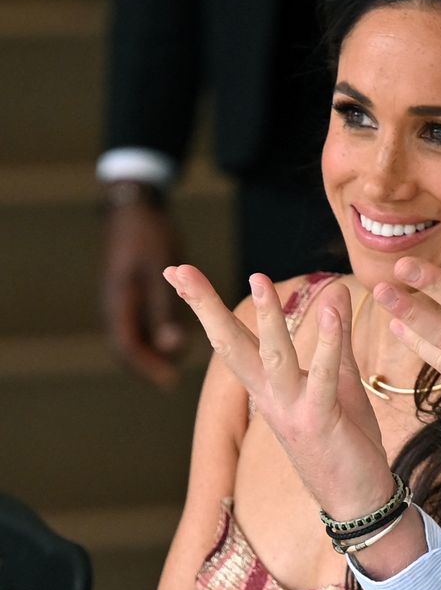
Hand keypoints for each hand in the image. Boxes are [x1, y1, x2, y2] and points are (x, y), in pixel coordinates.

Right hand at [102, 198, 187, 387]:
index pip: (127, 346)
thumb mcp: (160, 269)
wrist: (135, 206)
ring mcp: (121, 296)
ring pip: (134, 332)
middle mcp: (116, 303)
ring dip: (151, 349)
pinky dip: (154, 331)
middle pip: (128, 344)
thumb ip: (165, 307)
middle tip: (170, 380)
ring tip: (174, 362)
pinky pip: (139, 319)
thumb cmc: (150, 235)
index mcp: (120, 301)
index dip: (147, 366)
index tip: (168, 382)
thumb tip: (172, 346)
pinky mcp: (130, 289)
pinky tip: (175, 335)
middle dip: (148, 363)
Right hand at [162, 265, 394, 519]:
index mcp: (268, 388)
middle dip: (204, 307)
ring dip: (268, 318)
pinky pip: (322, 377)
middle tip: (177, 269)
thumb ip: (335, 336)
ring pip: (273, 357)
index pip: (231, 340)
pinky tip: (332, 312)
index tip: (177, 271)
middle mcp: (271, 398)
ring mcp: (292, 411)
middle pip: (230, 345)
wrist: (358, 498)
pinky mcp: (320, 420)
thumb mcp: (339, 380)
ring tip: (258, 277)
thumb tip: (335, 289)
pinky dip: (327, 344)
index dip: (204, 306)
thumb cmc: (345, 439)